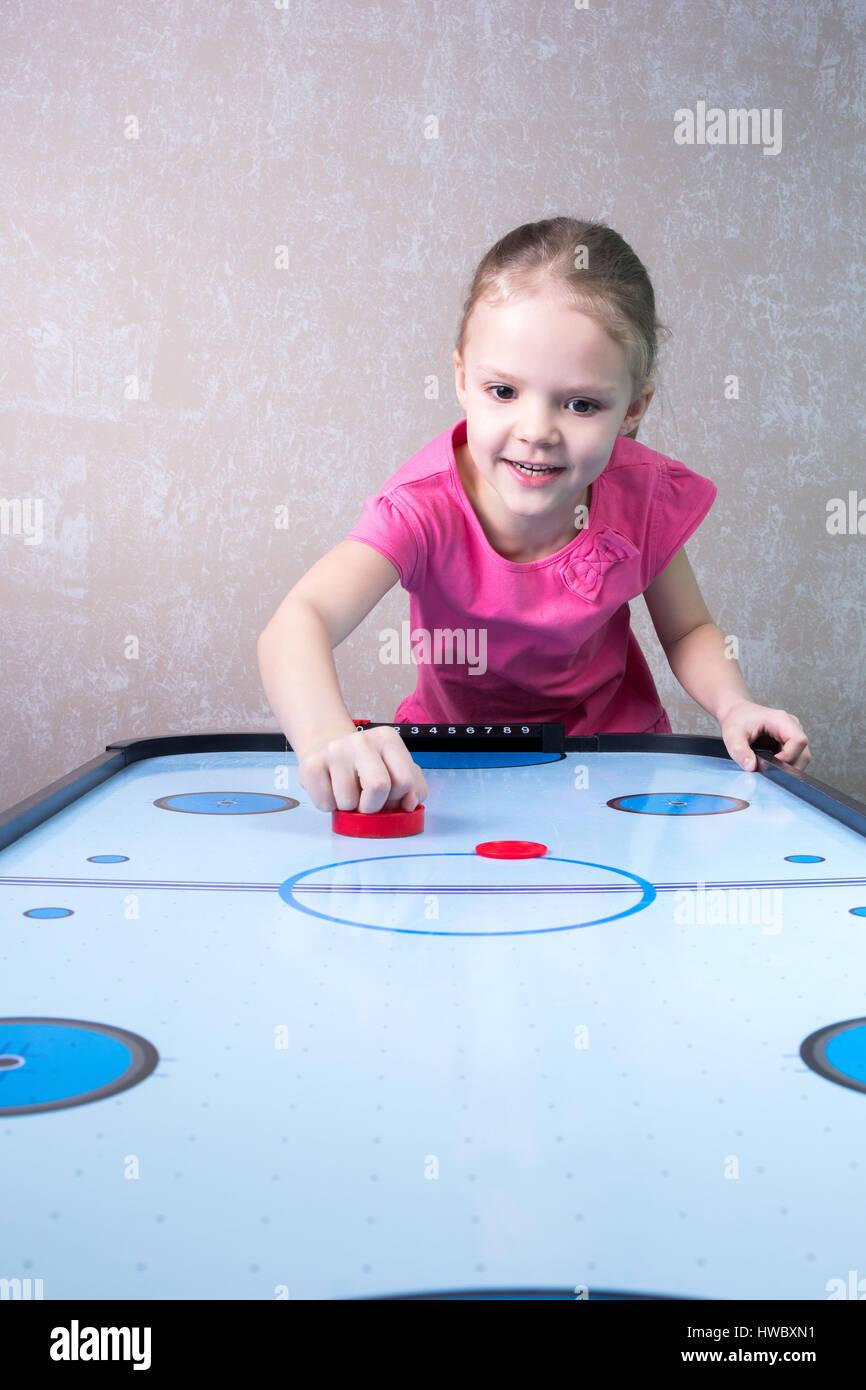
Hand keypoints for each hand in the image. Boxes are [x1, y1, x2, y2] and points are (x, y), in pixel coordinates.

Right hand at [297, 724, 428, 813]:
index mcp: (388, 738)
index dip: (398, 798)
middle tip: (366, 802)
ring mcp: (334, 750)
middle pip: (378, 787)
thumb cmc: (366, 766)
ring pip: (348, 802)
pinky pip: (326, 804)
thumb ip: (414, 787)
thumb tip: (409, 804)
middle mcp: (361, 739)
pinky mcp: (311, 764)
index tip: (388, 795)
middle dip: (373, 806)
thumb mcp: (395, 769)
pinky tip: (330, 789)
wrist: (325, 747)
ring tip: (346, 791)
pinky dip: (330, 806)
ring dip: (349, 808)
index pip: (405, 781)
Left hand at [719, 700, 811, 772]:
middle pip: (803, 753)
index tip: (770, 765)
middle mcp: (792, 726)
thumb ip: (740, 751)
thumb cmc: (737, 719)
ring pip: (801, 758)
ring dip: (787, 768)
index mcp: (781, 720)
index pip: (799, 741)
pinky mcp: (789, 743)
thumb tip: (751, 767)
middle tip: (767, 771)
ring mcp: (792, 735)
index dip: (788, 757)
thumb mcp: (732, 735)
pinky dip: (784, 767)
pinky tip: (770, 766)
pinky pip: (795, 759)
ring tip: (767, 768)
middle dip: (787, 767)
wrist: (736, 712)